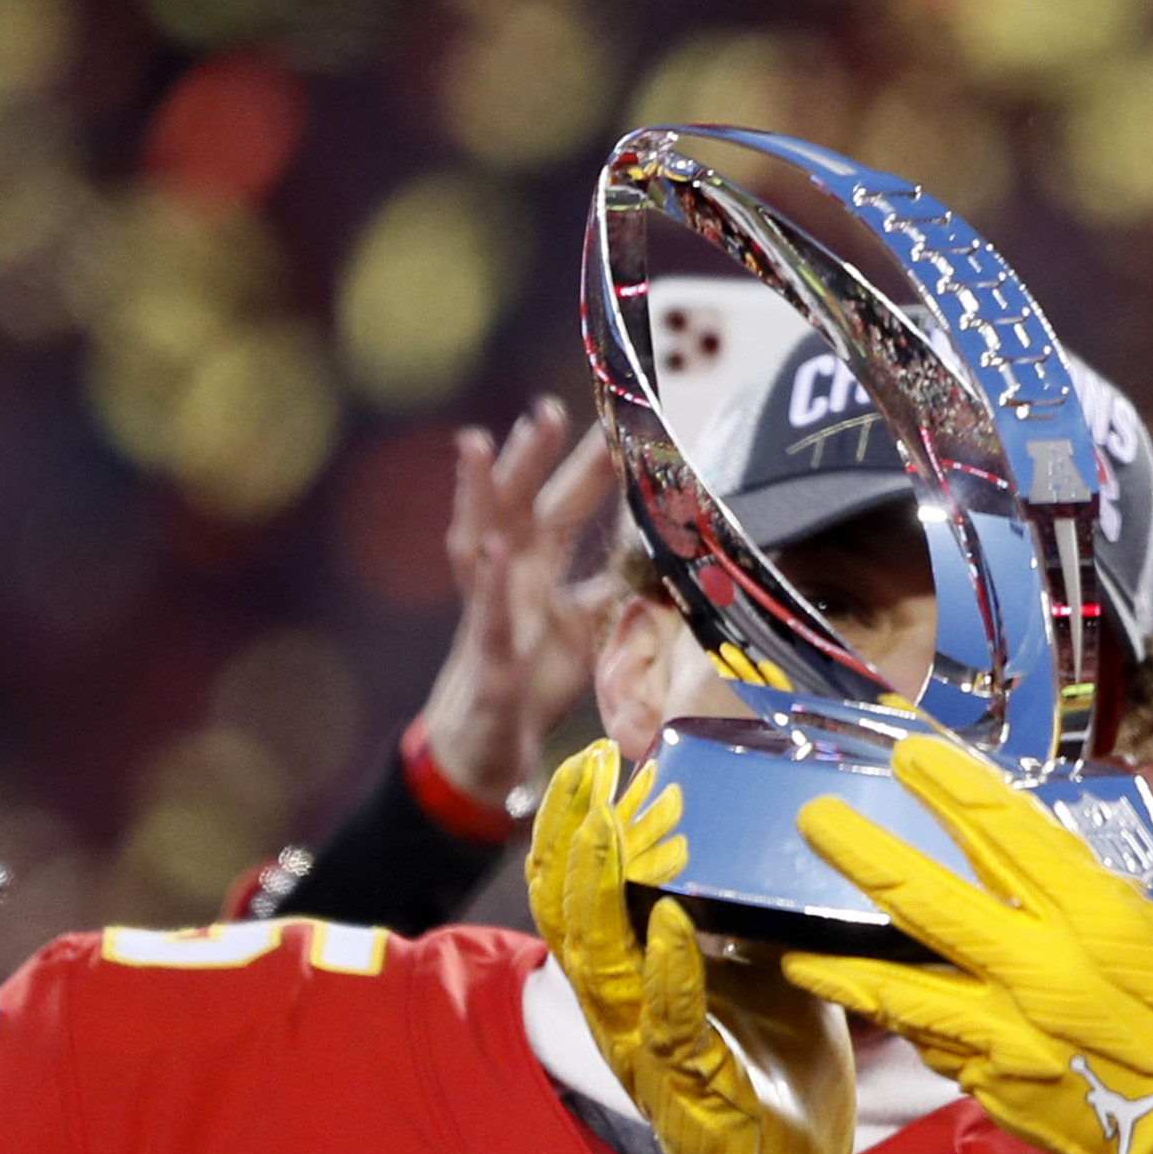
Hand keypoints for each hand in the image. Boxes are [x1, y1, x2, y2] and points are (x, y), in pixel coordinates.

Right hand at [420, 400, 619, 809]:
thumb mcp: (590, 627)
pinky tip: (494, 550)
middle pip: (522, 509)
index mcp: (538, 572)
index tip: (616, 422)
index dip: (587, 469)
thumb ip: (622, 588)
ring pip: (481, 543)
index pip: (565, 509)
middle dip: (533, 459)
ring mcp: (491, 614)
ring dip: (480, 496)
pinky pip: (485, 615)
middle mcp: (510, 581)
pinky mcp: (487, 658)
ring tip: (478, 444)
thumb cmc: (534, 677)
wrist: (487, 746)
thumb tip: (674, 553)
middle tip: (550, 407)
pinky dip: (490, 584)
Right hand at [526, 742, 871, 1153]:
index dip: (579, 825)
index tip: (598, 757)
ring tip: (610, 822)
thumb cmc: (783, 1078)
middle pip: (568, 913)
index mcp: (639, 981)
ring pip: (595, 963)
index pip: (583, 892)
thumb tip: (771, 847)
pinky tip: (672, 923)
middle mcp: (624, 1014)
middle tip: (588, 763)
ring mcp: (648, 1055)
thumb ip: (754, 920)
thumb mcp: (776, 973)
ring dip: (599, 887)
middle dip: (572, 834)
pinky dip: (669, 970)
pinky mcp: (688, 1093)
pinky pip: (668, 1024)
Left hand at [786, 698, 1152, 1153]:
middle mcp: (1040, 972)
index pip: (1005, 833)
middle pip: (925, 904)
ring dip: (845, 964)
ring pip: (903, 993)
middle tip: (811, 822)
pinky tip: (877, 1010)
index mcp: (1098, 917)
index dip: (951, 788)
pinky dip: (906, 1026)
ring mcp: (1013, 1039)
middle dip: (863, 857)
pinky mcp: (1005, 1091)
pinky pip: (938, 1048)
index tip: (908, 753)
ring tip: (791, 943)